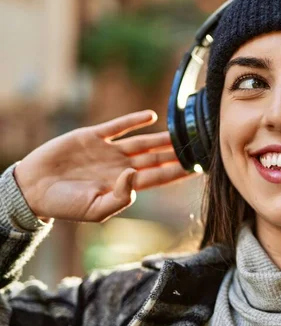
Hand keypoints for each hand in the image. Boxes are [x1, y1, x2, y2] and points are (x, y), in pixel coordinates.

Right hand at [14, 111, 193, 221]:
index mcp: (125, 185)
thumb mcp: (95, 210)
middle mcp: (121, 166)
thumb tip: (135, 175)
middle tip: (200, 145)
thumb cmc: (65, 205)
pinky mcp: (93, 137)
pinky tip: (151, 116)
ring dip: (162, 137)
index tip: (199, 166)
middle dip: (178, 152)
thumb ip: (120, 197)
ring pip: (143, 141)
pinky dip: (134, 120)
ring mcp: (109, 150)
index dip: (179, 171)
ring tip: (183, 131)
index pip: (159, 177)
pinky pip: (118, 127)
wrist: (34, 190)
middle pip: (157, 158)